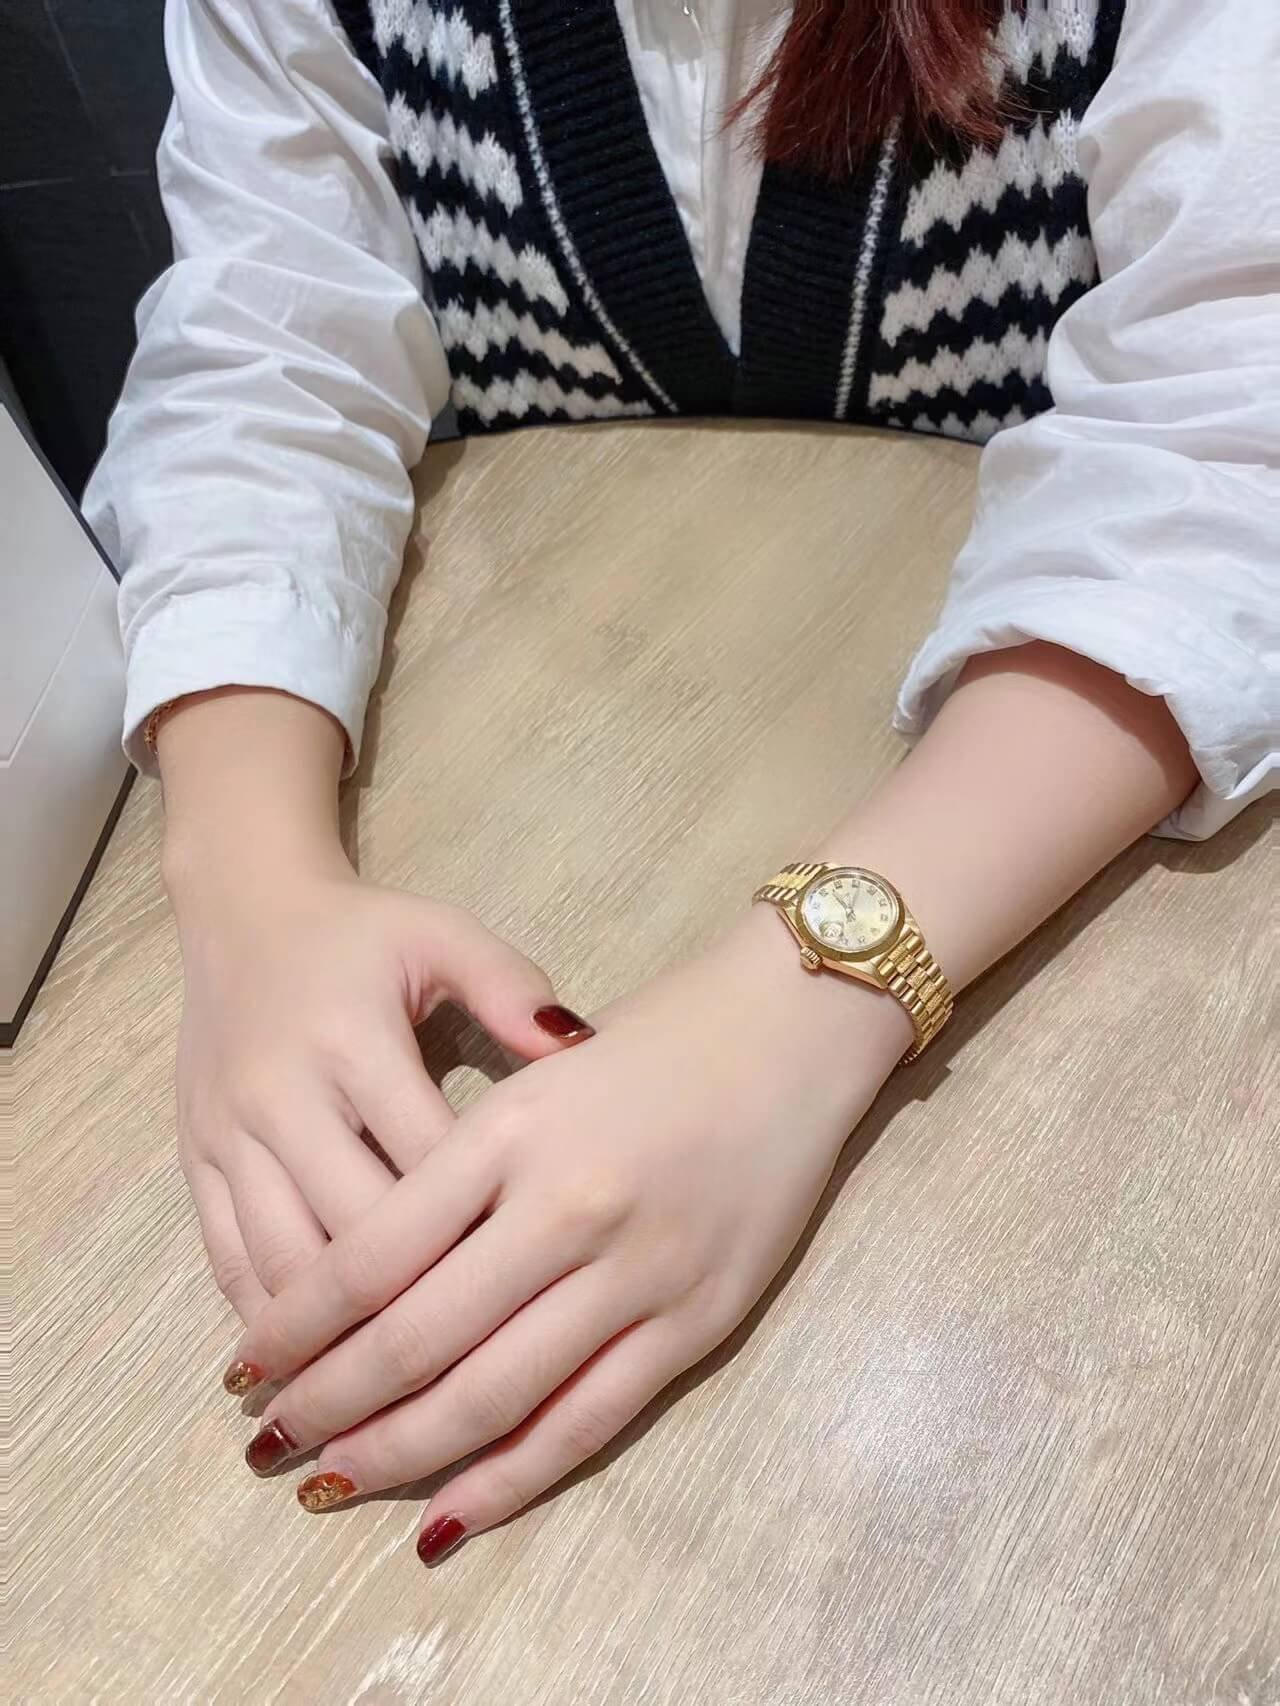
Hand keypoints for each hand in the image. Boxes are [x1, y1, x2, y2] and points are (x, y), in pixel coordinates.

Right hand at [155, 688, 589, 1337]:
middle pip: (352, 1237)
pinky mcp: (193, 1158)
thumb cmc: (366, 935)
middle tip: (475, 1393)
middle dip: (410, 1322)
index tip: (541, 1306)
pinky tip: (305, 1376)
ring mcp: (229, 1136)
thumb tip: (583, 1049)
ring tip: (383, 1416)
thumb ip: (512, 991)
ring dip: (331, 1348)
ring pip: (282, 1264)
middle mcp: (284, 1099)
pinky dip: (266, 1321)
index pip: (427, 1166)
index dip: (482, 1240)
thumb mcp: (443, 938)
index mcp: (355, 1044)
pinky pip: (227, 1257)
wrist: (244, 909)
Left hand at [228, 906, 910, 1560]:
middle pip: (417, 1338)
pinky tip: (451, 1514)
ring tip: (333, 1482)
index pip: (372, 1255)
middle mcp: (566, 1206)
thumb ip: (460, 1167)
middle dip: (328, 1404)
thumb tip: (367, 1279)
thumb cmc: (654, 1043)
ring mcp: (636, 1272)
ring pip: (492, 1395)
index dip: (297, 1326)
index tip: (247, 1366)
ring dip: (400, 1453)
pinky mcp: (696, 1322)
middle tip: (269, 1442)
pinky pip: (587, 1421)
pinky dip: (509, 1478)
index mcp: (510, 1132)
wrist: (789, 1031)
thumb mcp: (534, 1077)